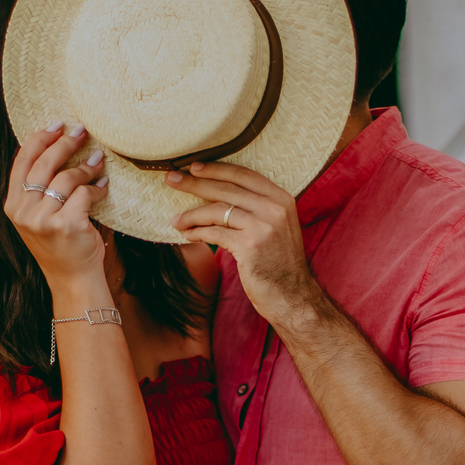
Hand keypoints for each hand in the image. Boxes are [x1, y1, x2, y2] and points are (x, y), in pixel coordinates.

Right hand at [5, 125, 108, 296]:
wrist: (72, 279)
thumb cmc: (60, 244)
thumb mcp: (38, 216)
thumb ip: (38, 188)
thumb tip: (54, 144)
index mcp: (13, 205)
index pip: (23, 161)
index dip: (40, 138)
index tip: (57, 125)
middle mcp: (24, 212)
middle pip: (44, 163)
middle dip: (65, 143)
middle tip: (81, 132)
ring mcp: (44, 220)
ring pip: (66, 177)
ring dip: (86, 167)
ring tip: (98, 162)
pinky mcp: (66, 225)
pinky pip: (84, 193)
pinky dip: (97, 189)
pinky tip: (103, 187)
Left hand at [168, 162, 314, 324]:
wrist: (293, 297)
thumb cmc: (279, 265)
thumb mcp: (276, 228)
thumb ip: (256, 209)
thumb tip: (220, 196)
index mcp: (281, 199)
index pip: (243, 175)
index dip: (216, 169)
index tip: (193, 167)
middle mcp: (275, 208)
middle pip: (227, 188)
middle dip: (195, 183)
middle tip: (171, 179)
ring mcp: (264, 226)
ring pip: (217, 210)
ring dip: (192, 214)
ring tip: (175, 219)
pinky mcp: (250, 245)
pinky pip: (215, 233)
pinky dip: (198, 232)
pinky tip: (187, 234)